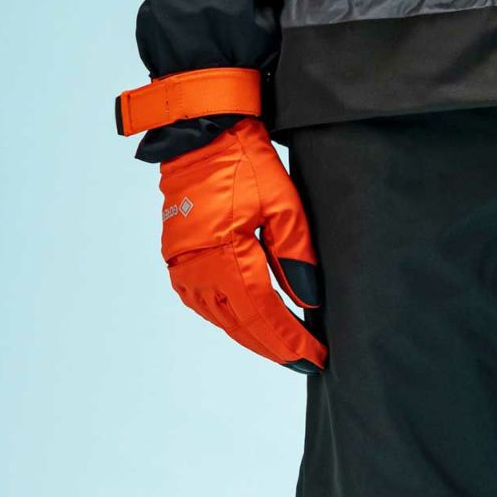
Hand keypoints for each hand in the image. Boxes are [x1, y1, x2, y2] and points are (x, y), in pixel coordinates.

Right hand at [158, 119, 325, 371]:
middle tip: (308, 361)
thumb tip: (308, 303)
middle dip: (278, 348)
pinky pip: (206, 306)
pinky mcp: (178, 263)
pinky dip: (231, 320)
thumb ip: (297, 257)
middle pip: (244, 326)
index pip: (265, 315)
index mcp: (226, 257)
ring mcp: (184, 269)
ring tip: (285, 350)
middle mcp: (198, 270)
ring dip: (255, 338)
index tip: (318, 357)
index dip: (292, 341)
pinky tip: (252, 325)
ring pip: (223, 321)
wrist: (199, 135)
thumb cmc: (244, 163)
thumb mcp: (284, 205)